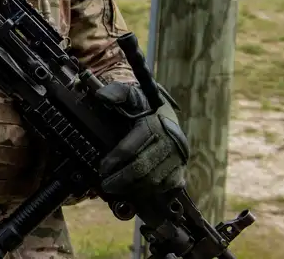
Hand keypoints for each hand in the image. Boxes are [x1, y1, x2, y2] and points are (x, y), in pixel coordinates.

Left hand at [97, 82, 189, 197]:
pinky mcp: (182, 167)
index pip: (131, 147)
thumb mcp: (130, 94)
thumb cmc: (143, 105)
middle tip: (106, 185)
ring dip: (134, 188)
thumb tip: (101, 95)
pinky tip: (136, 191)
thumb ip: (116, 93)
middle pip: (143, 167)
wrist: (166, 112)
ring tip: (117, 189)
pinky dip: (151, 191)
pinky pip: (168, 186)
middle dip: (122, 179)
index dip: (115, 160)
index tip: (102, 169)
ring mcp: (177, 157)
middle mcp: (168, 142)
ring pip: (155, 180)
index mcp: (154, 125)